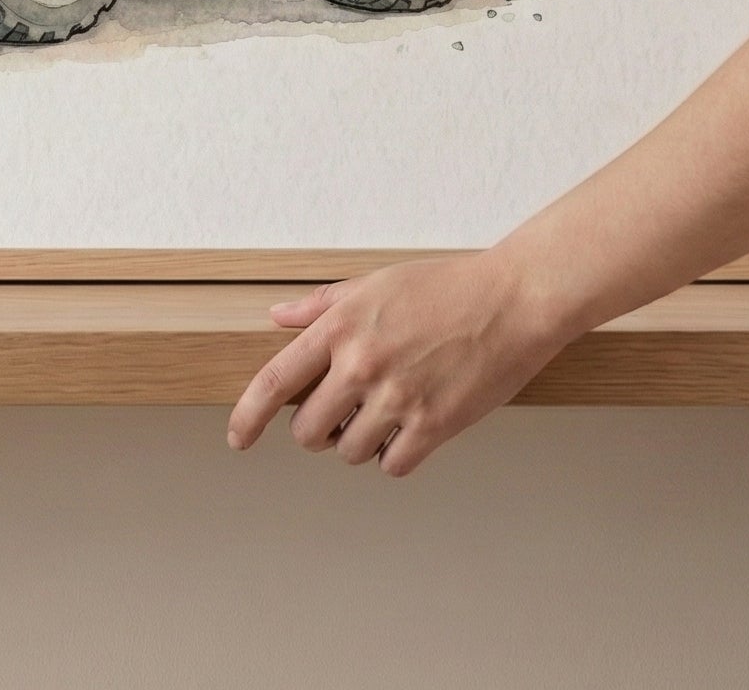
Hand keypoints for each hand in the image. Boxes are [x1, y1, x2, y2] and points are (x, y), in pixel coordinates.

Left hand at [225, 253, 572, 475]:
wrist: (510, 301)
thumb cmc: (445, 286)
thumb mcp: (373, 283)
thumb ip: (321, 306)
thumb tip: (279, 317)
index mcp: (340, 328)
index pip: (274, 381)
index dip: (248, 416)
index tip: (238, 438)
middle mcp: (361, 365)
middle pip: (308, 430)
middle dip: (317, 430)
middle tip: (340, 414)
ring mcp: (397, 398)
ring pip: (350, 452)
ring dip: (359, 442)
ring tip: (382, 414)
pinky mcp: (434, 425)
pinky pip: (393, 465)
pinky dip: (395, 455)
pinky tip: (408, 430)